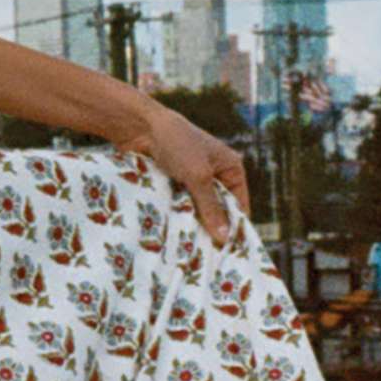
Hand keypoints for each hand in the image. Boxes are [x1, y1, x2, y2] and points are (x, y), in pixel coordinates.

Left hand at [112, 101, 250, 248]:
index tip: (228, 251)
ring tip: (189, 248)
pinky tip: (173, 235)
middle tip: (206, 254)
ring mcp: (192, 178)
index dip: (234, 225)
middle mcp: (214, 174)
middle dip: (211, 227)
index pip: (239, 203)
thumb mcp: (198, 177)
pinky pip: (179, 205)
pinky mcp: (173, 182)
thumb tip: (224, 237)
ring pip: (196, 209)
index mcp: (230, 167)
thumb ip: (210, 207)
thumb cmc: (177, 145)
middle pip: (217, 208)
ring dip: (191, 223)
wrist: (141, 126)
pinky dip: (176, 216)